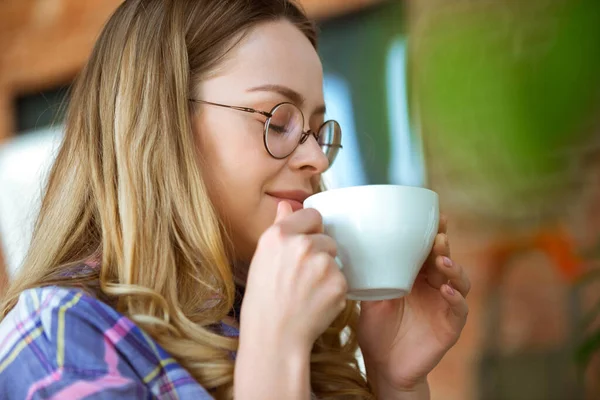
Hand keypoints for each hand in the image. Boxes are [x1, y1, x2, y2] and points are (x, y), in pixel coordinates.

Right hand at [240, 200, 347, 350]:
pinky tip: (316, 302)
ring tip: (308, 291)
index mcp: (279, 235)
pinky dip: (333, 291)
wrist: (274, 337)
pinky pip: (342, 280)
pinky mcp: (338, 283)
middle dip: (320, 254)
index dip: (311, 230)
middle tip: (302, 276)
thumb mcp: (262, 258)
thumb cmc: (263, 300)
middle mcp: (302, 245)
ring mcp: (322, 264)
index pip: (313, 215)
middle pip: (327, 238)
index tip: (305, 245)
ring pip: (335, 260)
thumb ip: (278, 227)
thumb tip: (286, 205)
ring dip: (327, 272)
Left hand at [358, 216, 469, 393]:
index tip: (434, 215)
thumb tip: (349, 246)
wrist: (383, 365)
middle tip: (437, 235)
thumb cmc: (376, 329)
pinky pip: (459, 308)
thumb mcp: (370, 297)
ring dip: (453, 268)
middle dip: (443, 245)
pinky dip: (456, 298)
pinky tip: (446, 292)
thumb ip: (369, 275)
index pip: (426, 249)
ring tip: (441, 261)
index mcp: (415, 275)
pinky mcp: (451, 325)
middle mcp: (432, 285)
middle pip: (444, 258)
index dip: (432, 232)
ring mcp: (444, 304)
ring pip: (458, 280)